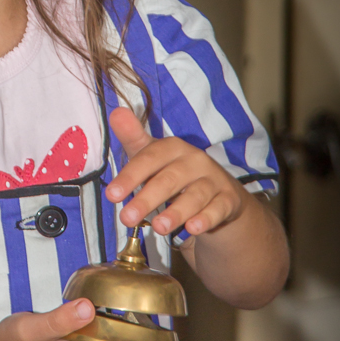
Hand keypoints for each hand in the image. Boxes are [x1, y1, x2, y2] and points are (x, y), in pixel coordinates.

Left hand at [105, 106, 247, 236]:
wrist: (217, 189)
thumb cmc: (174, 171)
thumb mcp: (152, 155)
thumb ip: (133, 137)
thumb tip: (116, 112)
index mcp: (173, 147)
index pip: (149, 159)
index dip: (130, 176)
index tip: (112, 195)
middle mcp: (195, 160)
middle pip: (169, 179)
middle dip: (147, 199)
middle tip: (127, 218)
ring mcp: (213, 180)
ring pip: (195, 196)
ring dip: (176, 212)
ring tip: (158, 228)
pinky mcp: (227, 200)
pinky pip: (217, 210)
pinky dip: (206, 219)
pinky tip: (193, 228)